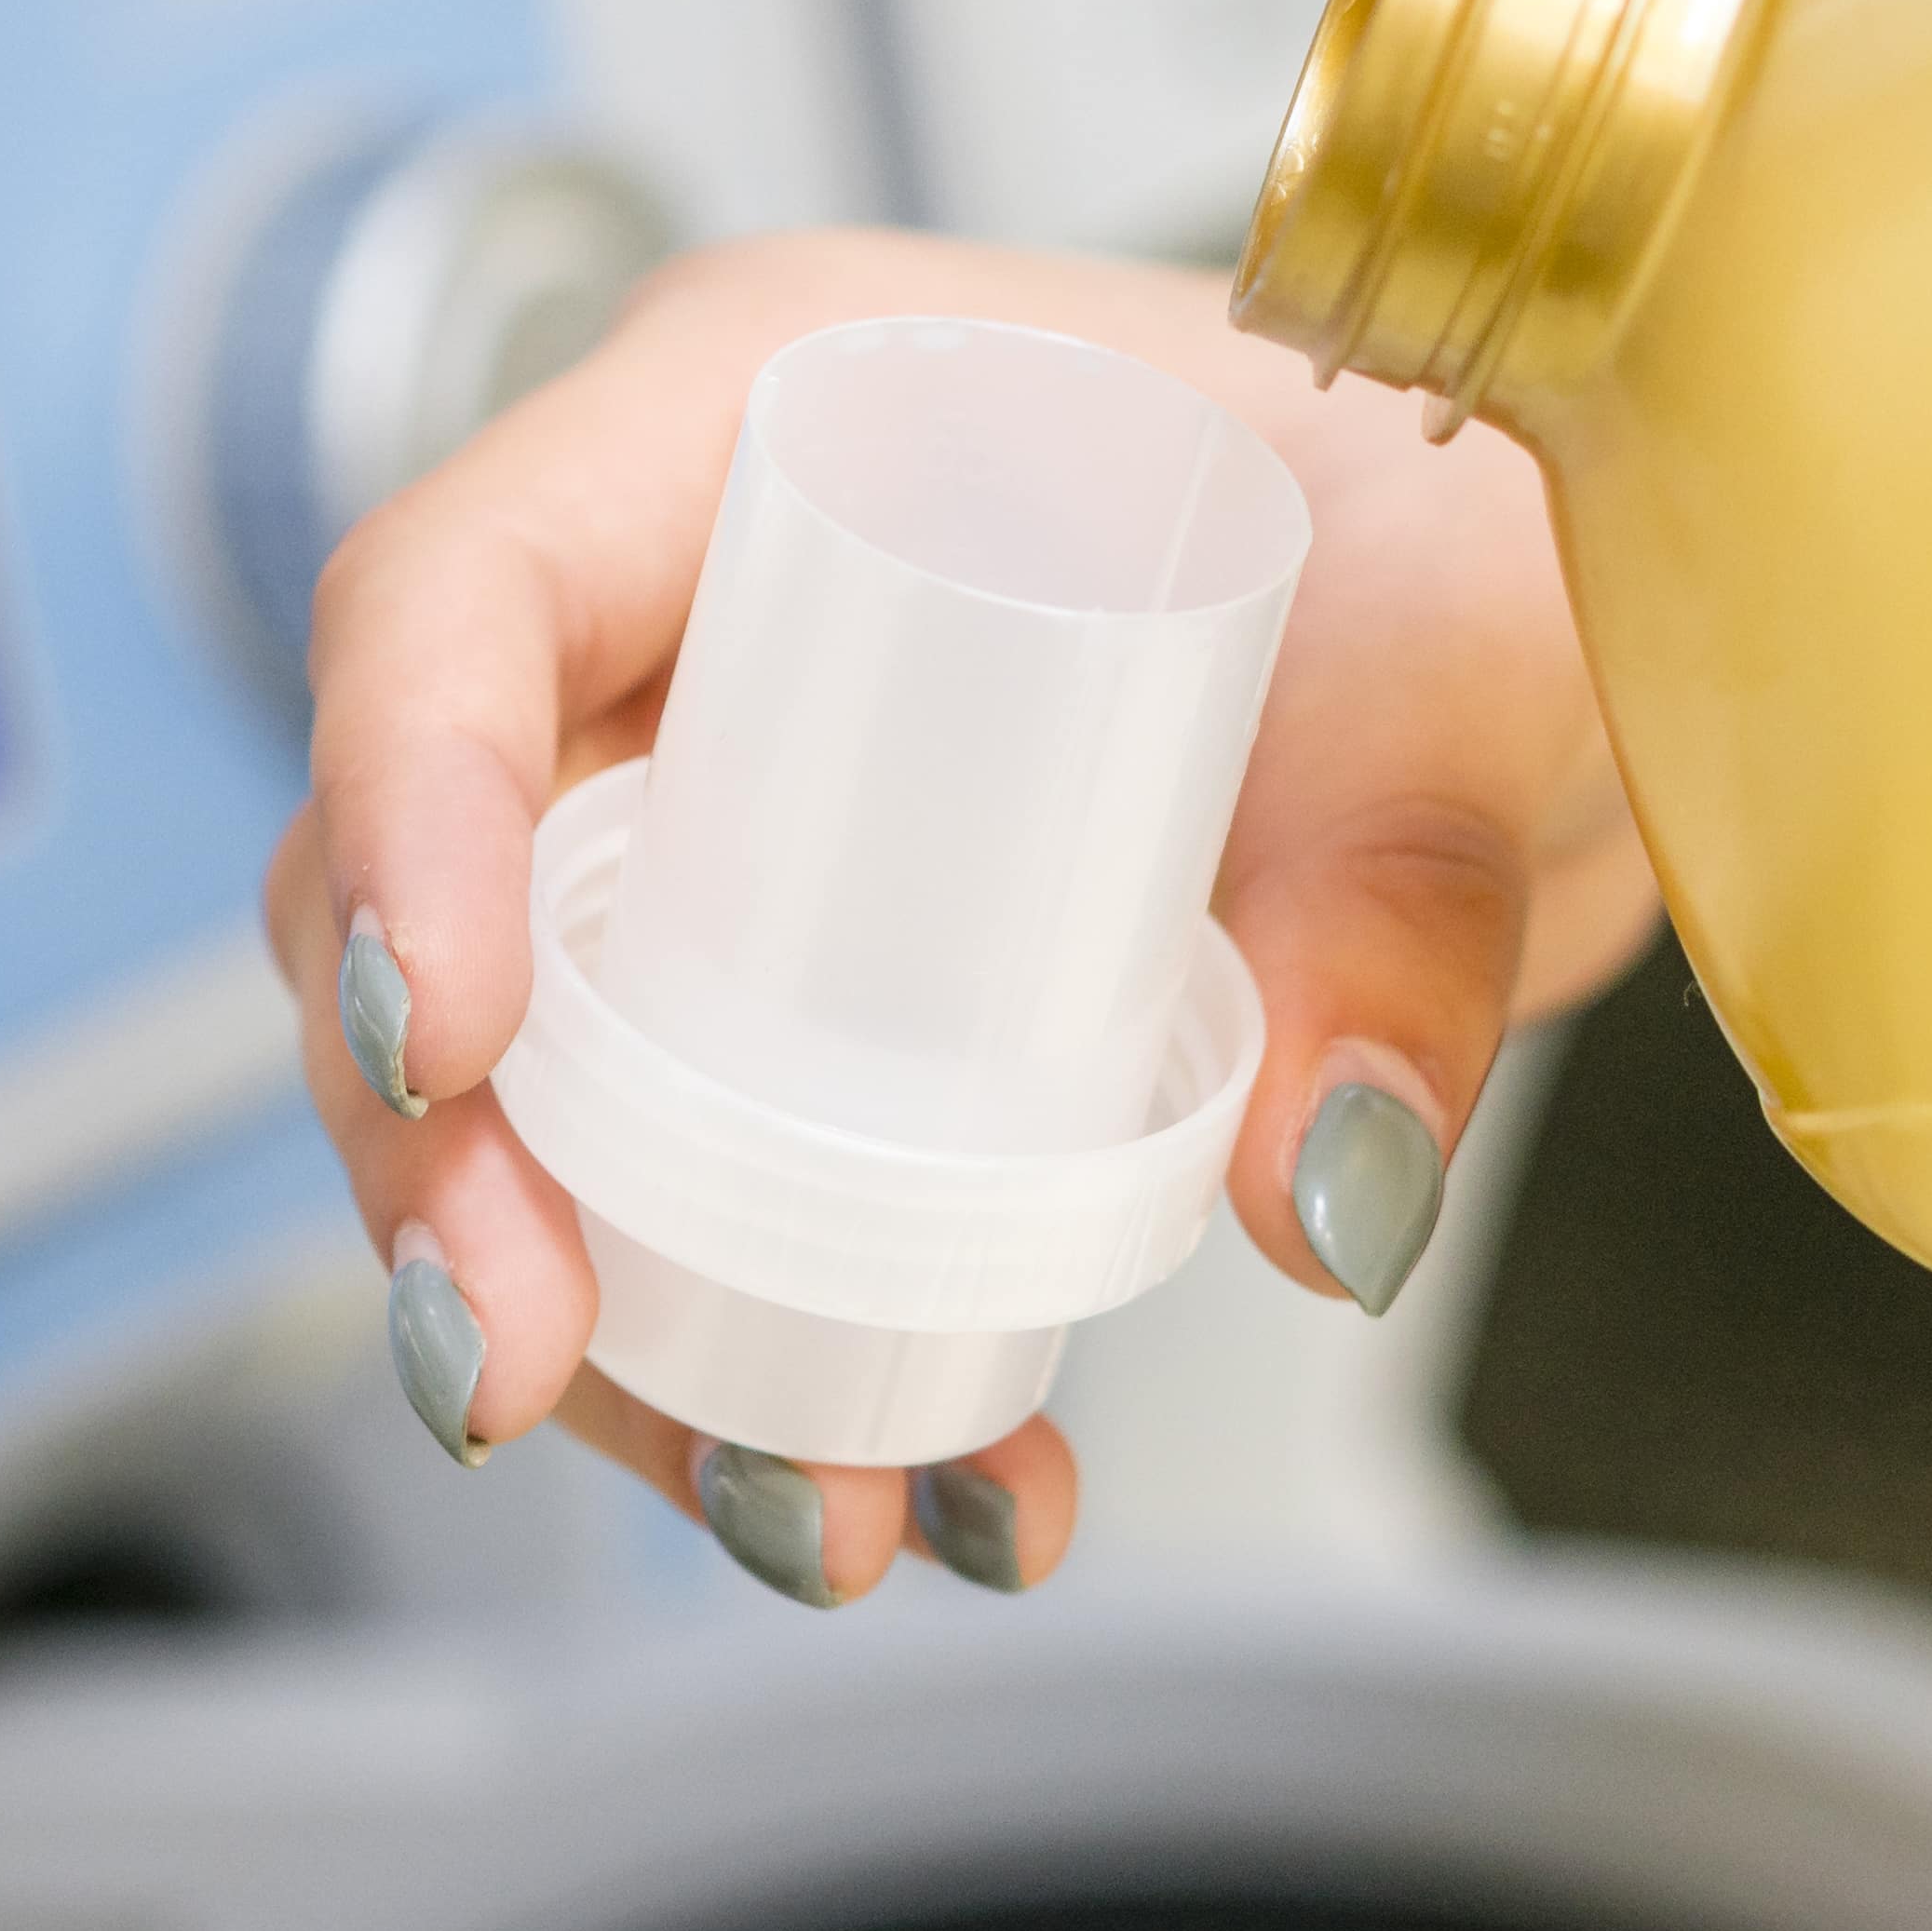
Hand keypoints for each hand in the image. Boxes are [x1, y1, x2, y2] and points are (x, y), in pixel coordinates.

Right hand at [264, 232, 1649, 1600]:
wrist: (1528, 633)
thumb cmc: (1447, 527)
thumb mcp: (1467, 668)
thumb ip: (1408, 904)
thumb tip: (1317, 1180)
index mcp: (765, 416)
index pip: (461, 593)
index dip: (403, 808)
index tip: (449, 1042)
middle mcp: (685, 619)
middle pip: (447, 893)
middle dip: (448, 1157)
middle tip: (522, 1362)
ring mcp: (722, 823)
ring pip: (537, 1098)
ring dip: (615, 1335)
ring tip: (810, 1514)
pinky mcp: (792, 1008)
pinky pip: (699, 1206)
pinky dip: (771, 1377)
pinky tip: (931, 1504)